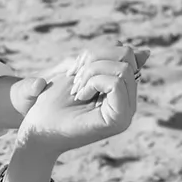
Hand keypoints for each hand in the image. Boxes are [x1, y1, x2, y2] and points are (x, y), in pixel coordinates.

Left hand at [15, 52, 139, 157]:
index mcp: (122, 89)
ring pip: (123, 67)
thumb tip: (145, 53)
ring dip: (91, 72)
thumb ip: (109, 63)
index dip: (98, 51)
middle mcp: (129, 101)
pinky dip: (94, 82)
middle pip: (127, 54)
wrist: (37, 131)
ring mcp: (127, 112)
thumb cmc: (52, 103)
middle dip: (94, 57)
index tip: (75, 69)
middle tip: (75, 79)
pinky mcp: (119, 120)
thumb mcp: (82, 73)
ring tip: (77, 90)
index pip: (125, 52)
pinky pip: (117, 82)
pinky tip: (80, 96)